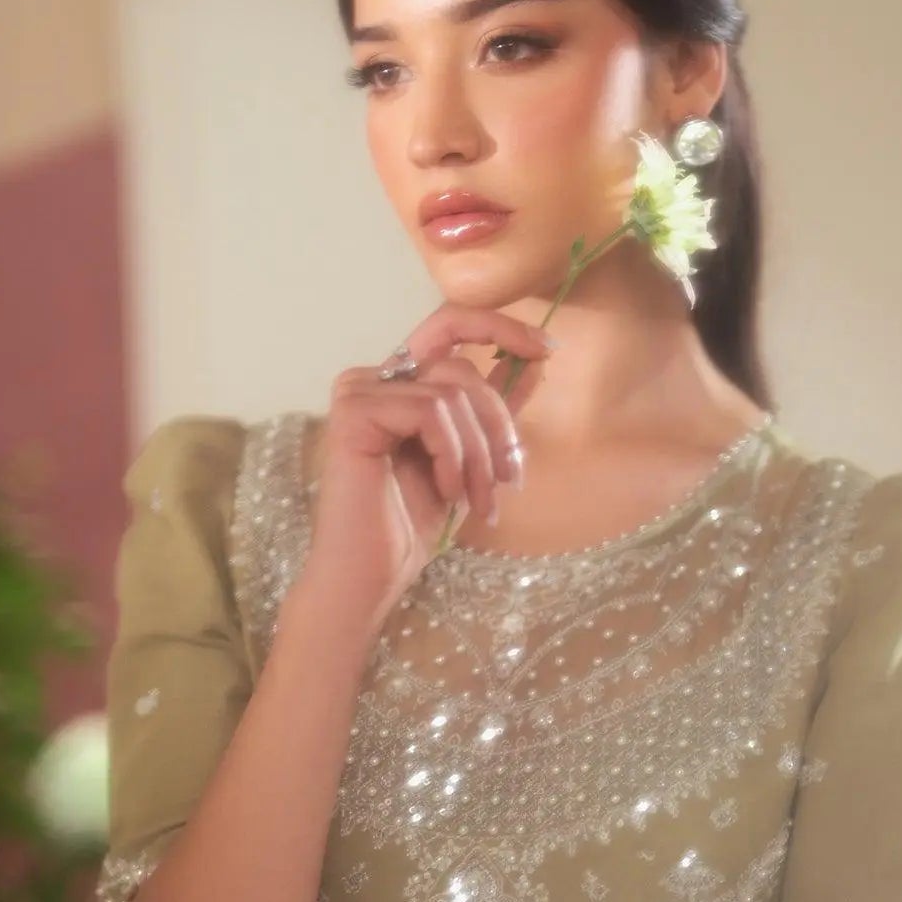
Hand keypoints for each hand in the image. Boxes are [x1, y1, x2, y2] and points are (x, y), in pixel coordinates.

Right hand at [306, 305, 552, 629]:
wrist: (370, 577)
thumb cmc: (412, 526)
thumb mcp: (471, 460)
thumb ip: (492, 409)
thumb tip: (535, 359)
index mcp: (398, 385)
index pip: (450, 325)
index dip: (501, 327)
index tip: (547, 350)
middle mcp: (373, 379)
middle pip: (461, 369)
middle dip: (498, 427)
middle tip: (511, 481)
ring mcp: (358, 391)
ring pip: (452, 393)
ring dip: (480, 455)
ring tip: (480, 502)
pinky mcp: (354, 411)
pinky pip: (431, 412)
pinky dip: (453, 455)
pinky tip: (447, 492)